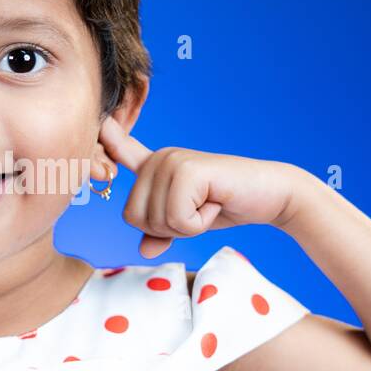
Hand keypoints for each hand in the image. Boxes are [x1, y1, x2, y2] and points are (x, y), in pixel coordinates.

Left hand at [97, 114, 302, 257]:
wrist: (269, 196)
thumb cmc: (226, 206)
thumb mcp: (186, 222)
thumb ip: (161, 232)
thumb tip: (144, 250)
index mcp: (154, 164)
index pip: (122, 151)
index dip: (109, 139)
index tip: (102, 121)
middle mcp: (159, 158)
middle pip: (133, 216)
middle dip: (168, 227)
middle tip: (200, 208)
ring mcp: (172, 160)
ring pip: (155, 220)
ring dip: (187, 226)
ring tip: (209, 203)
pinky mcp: (188, 170)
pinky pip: (177, 219)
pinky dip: (199, 224)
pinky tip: (216, 203)